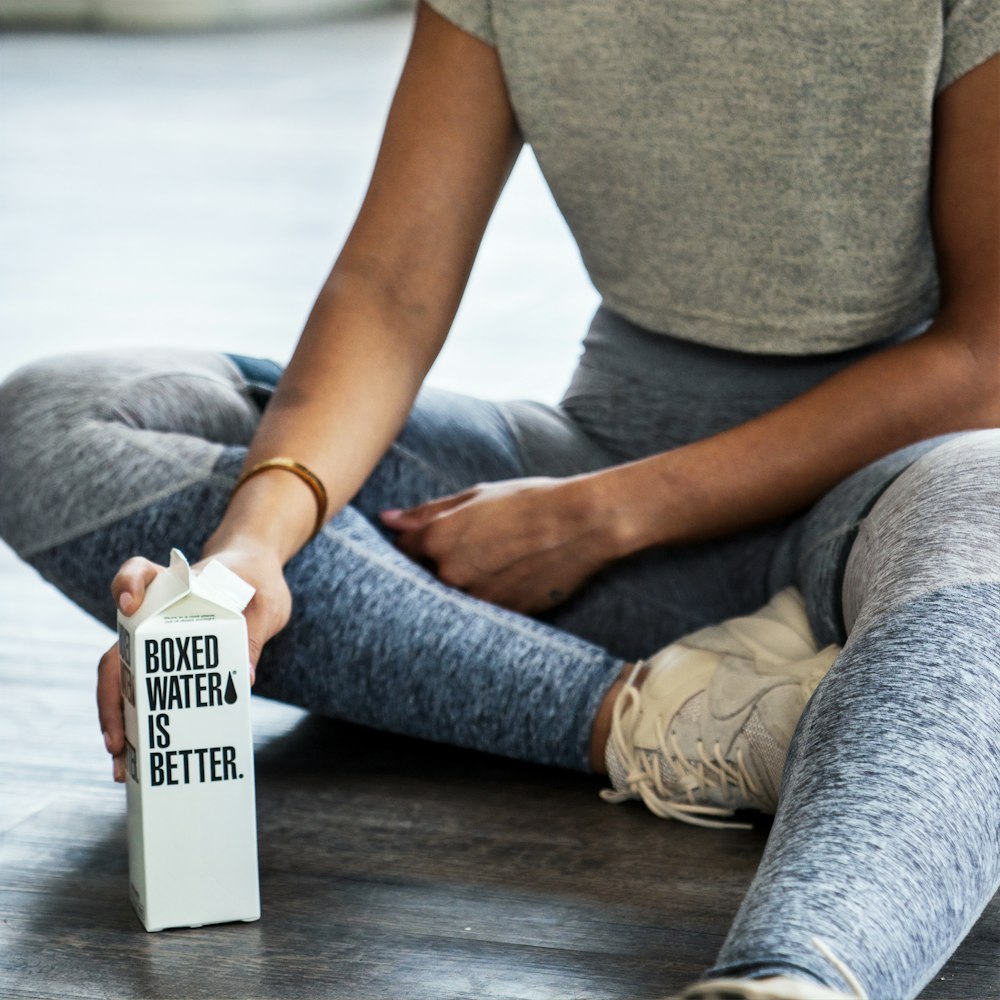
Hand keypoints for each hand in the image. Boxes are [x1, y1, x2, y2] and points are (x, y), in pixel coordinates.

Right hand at [98, 542, 291, 781]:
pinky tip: (141, 757)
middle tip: (115, 739)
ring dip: (118, 721)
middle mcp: (155, 613)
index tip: (128, 604)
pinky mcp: (169, 660)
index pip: (139, 573)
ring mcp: (157, 639)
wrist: (257, 577)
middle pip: (119, 648)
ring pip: (124, 679)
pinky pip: (147, 691)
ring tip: (121, 764)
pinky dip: (141, 723)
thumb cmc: (257, 581)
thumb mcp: (265, 603)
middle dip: (110, 697)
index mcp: (176, 585)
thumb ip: (253, 633)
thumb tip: (243, 679)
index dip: (127, 585)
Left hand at [379, 473, 626, 613]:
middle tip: (474, 550)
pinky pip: (482, 609)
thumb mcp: (477, 495)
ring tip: (496, 561)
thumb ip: (428, 511)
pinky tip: (511, 574)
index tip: (429, 541)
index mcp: (439, 538)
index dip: (415, 545)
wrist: (582, 525)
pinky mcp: (502, 615)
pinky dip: (488, 596)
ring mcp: (477, 599)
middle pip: (426, 578)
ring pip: (454, 597)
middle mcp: (450, 573)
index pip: (403, 551)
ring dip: (465, 583)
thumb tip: (388, 520)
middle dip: (440, 566)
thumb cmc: (531, 501)